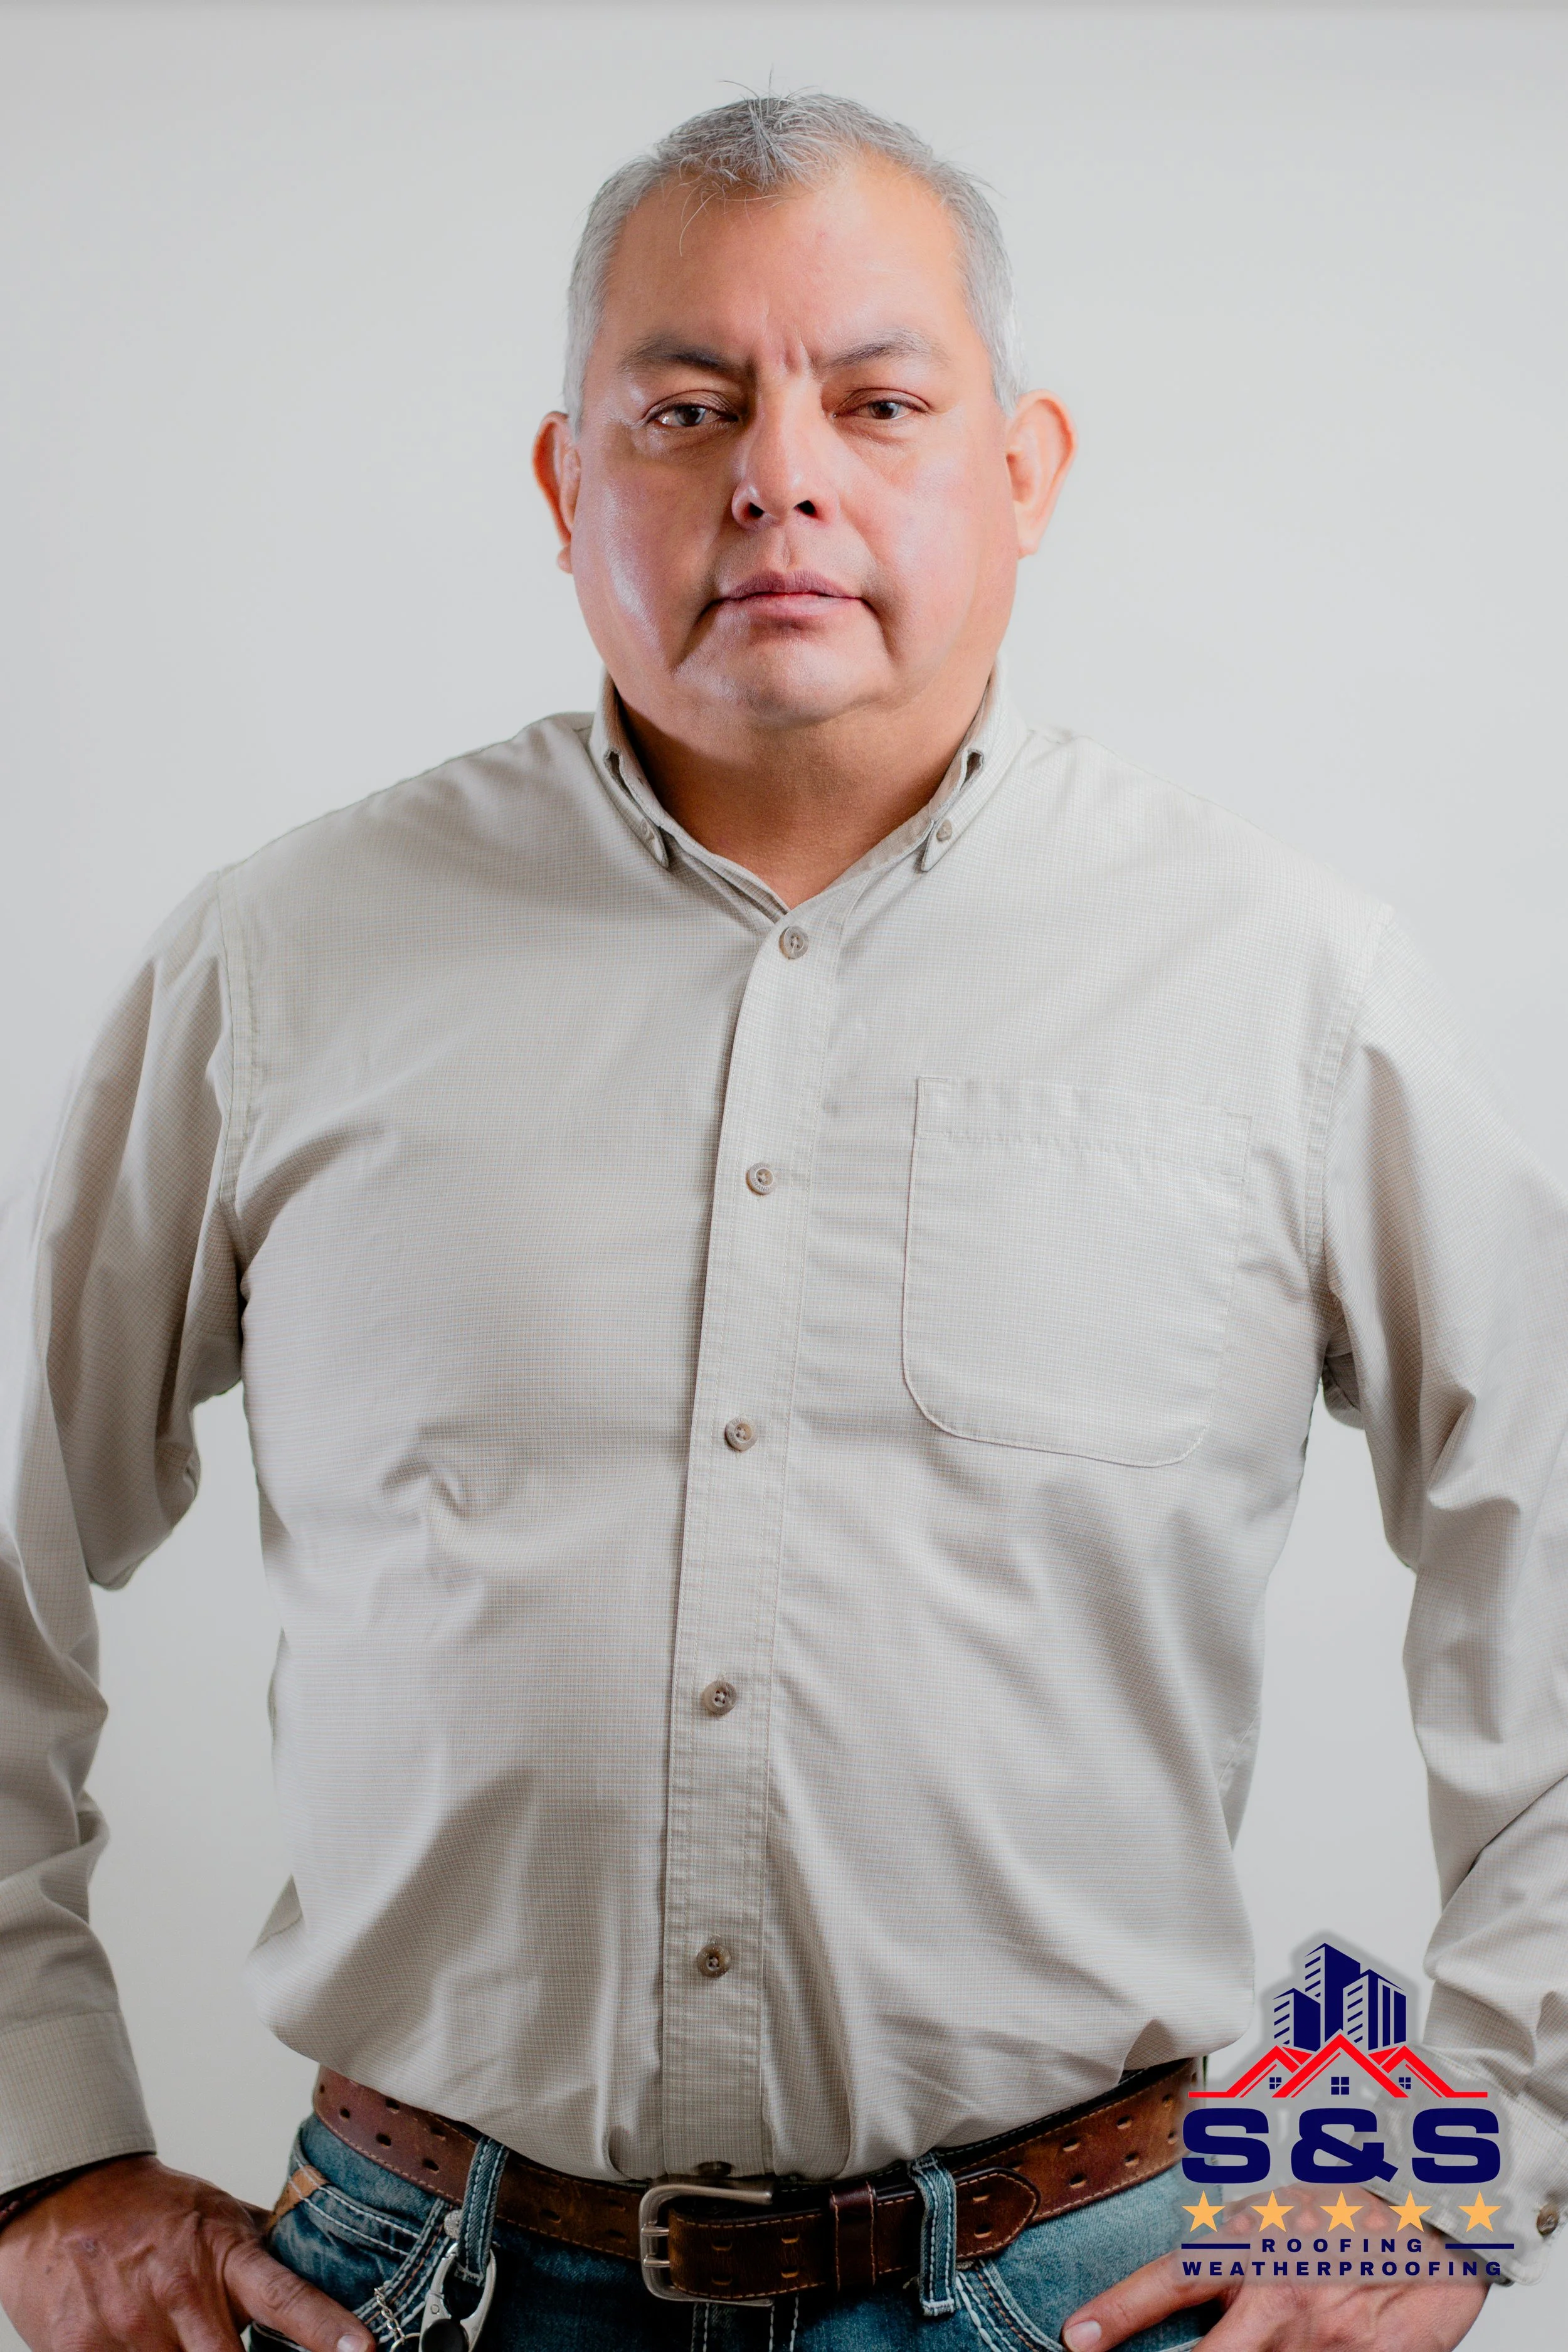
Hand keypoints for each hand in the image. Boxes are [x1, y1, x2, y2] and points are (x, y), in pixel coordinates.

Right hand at [0, 2155, 374, 2351]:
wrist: (64, 2198)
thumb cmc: (149, 2208)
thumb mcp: (217, 2214)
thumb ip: (262, 2248)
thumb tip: (325, 2259)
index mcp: (221, 2254)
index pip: (284, 2295)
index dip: (323, 2325)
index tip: (361, 2348)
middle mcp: (179, 2290)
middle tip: (218, 2334)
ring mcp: (130, 2324)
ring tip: (163, 2320)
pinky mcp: (83, 2349)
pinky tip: (127, 2330)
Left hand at [1060, 2194, 1488, 2350]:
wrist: (1436, 2208)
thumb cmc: (1347, 2203)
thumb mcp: (1275, 2209)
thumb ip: (1230, 2251)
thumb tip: (1185, 2285)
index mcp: (1252, 2245)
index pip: (1168, 2282)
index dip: (1117, 2313)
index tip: (1075, 2338)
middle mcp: (1279, 2294)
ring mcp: (1325, 2338)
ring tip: (1257, 2345)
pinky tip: (1315, 2348)